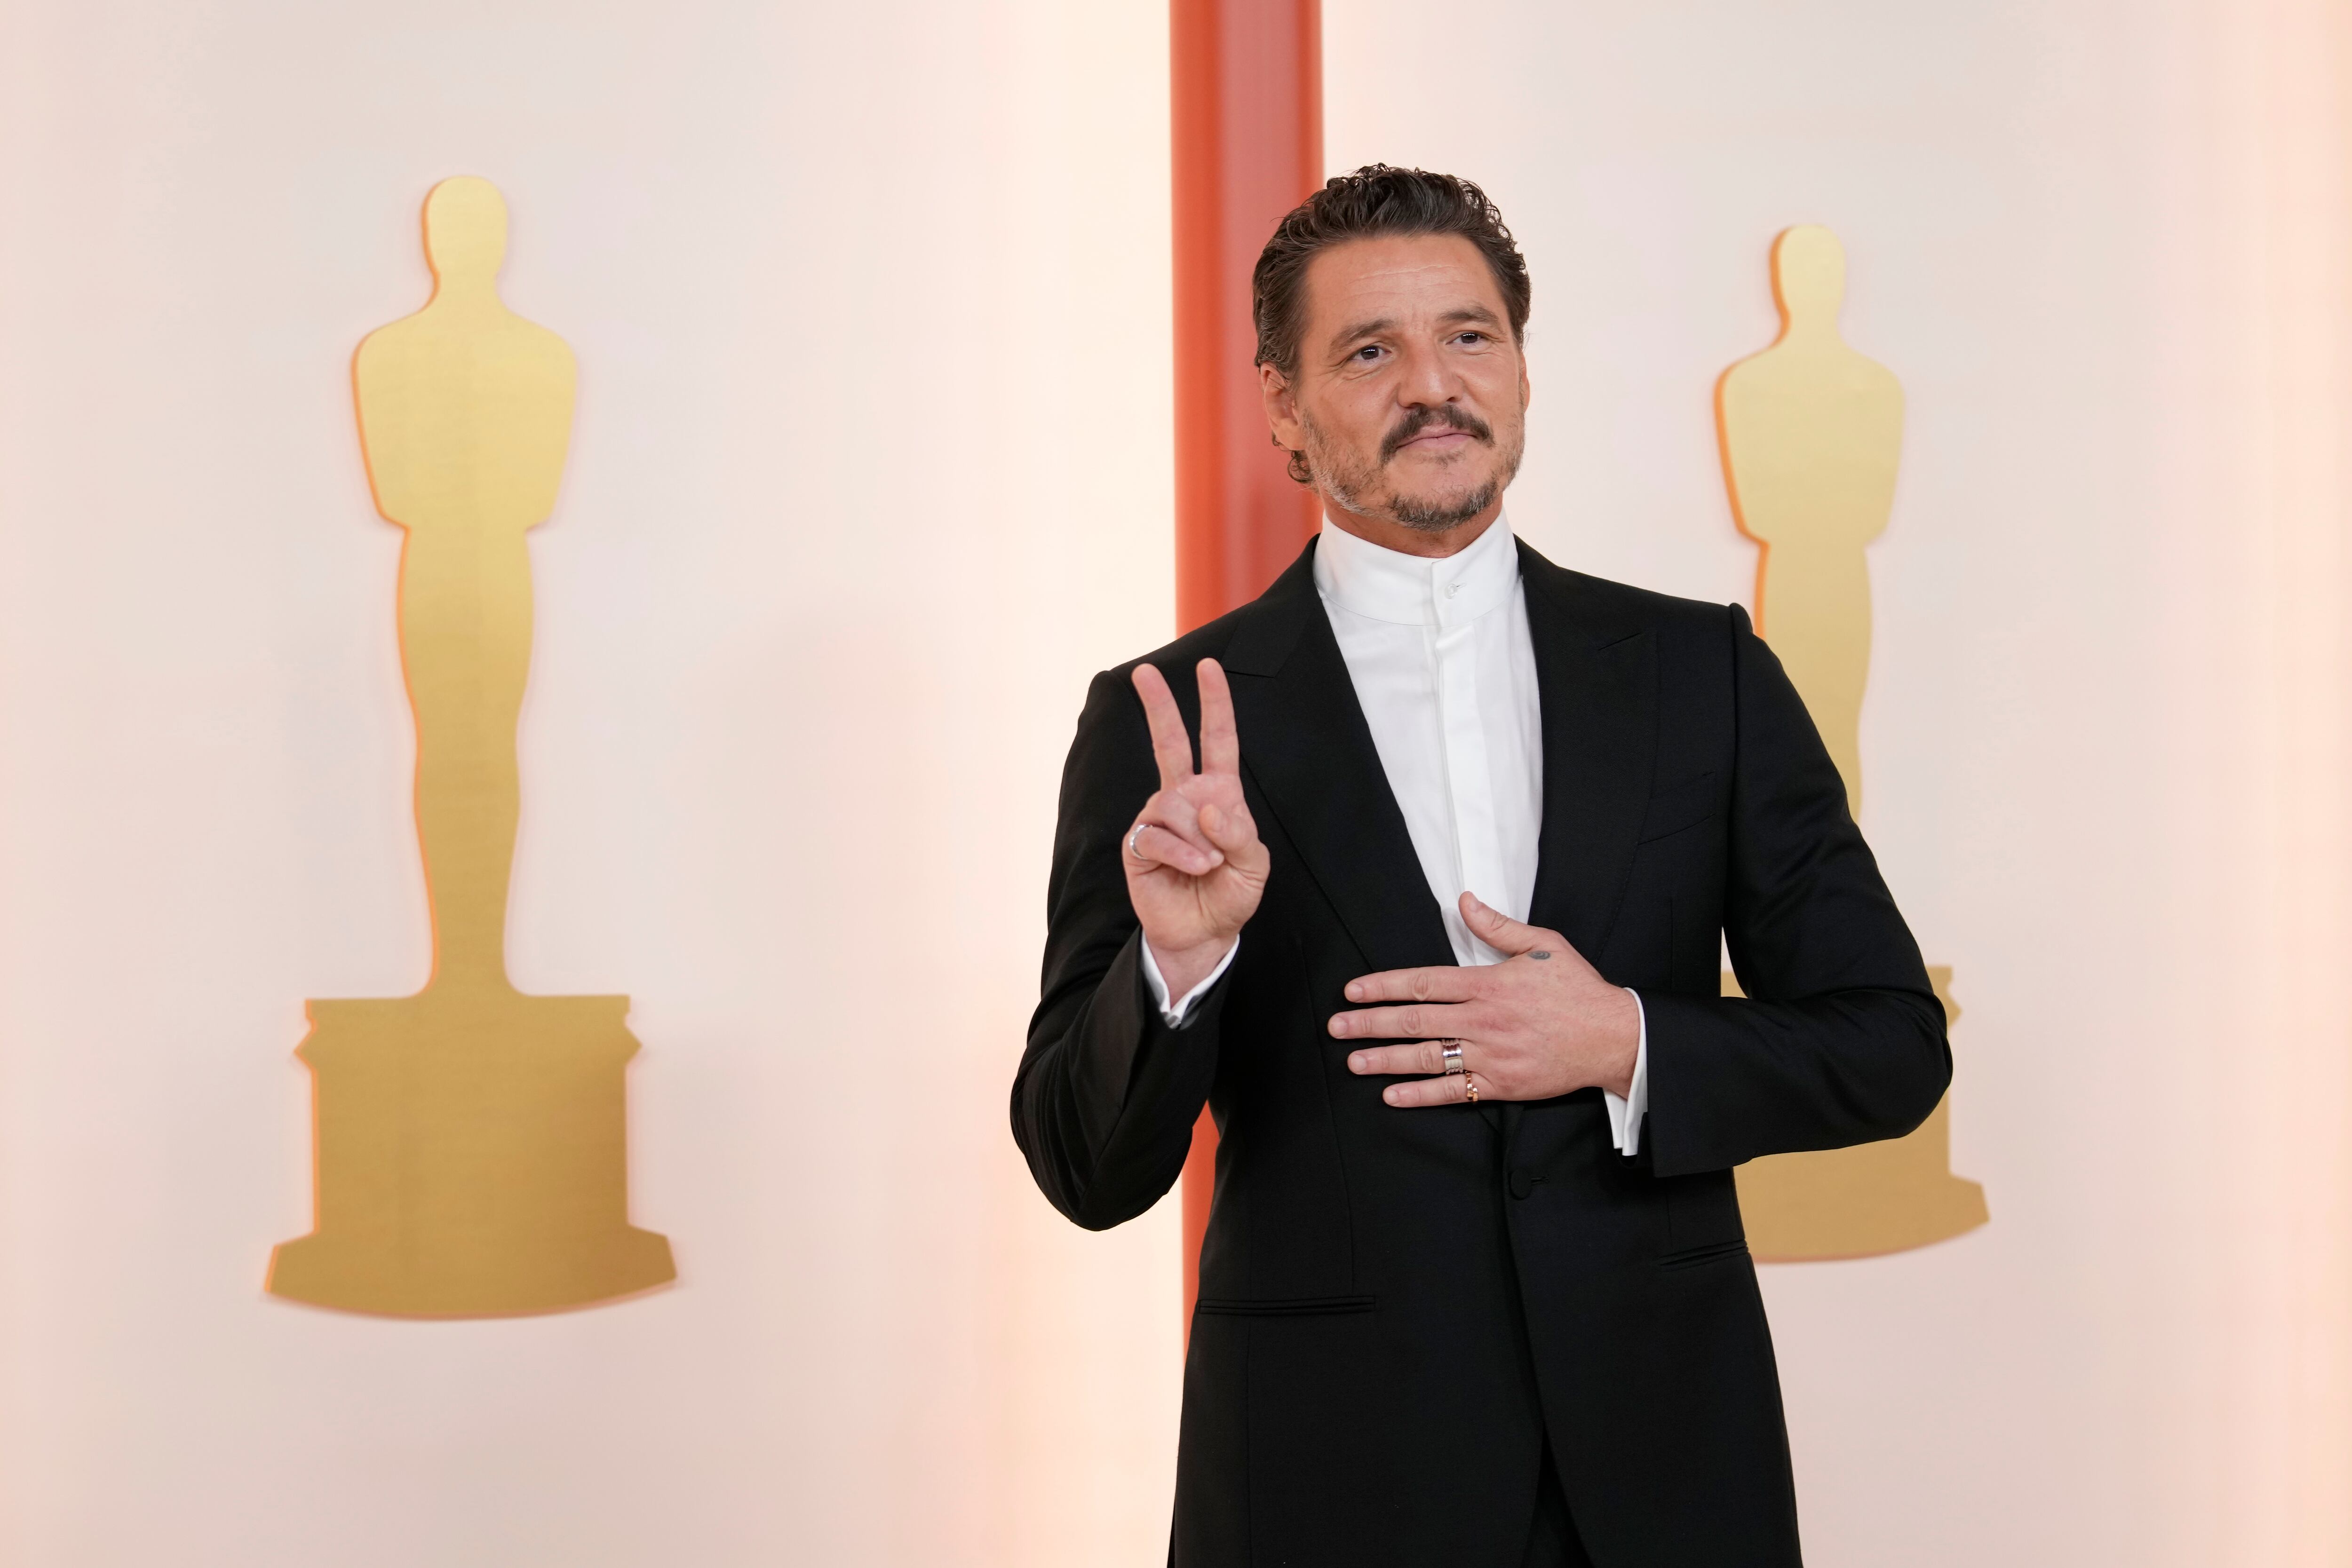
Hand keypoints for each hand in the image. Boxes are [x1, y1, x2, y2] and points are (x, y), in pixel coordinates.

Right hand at [1125, 659, 1268, 996]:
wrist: (1203, 934)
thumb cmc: (1230, 894)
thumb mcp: (1254, 865)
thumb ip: (1239, 833)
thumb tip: (1208, 806)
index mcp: (1218, 794)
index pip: (1218, 741)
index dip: (1215, 704)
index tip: (1208, 667)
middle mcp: (1185, 798)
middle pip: (1171, 743)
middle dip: (1159, 706)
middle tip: (1144, 672)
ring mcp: (1158, 819)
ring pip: (1172, 803)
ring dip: (1197, 838)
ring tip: (1208, 864)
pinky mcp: (1138, 844)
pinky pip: (1157, 835)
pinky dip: (1181, 853)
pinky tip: (1193, 868)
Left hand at [1333, 893, 1638, 1106]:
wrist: (1614, 1037)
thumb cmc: (1578, 989)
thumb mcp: (1543, 945)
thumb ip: (1498, 926)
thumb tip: (1463, 901)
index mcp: (1488, 983)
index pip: (1423, 983)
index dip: (1383, 986)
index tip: (1352, 991)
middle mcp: (1484, 1020)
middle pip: (1415, 1020)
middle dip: (1370, 1024)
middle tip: (1336, 1027)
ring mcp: (1491, 1054)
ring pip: (1427, 1057)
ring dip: (1386, 1060)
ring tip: (1353, 1061)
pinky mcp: (1502, 1083)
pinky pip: (1453, 1091)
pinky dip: (1420, 1095)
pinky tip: (1392, 1096)